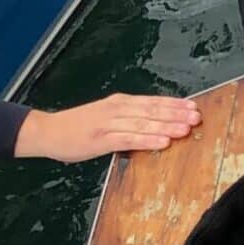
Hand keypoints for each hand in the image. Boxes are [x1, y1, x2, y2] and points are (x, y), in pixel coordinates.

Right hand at [12, 94, 200, 162]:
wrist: (46, 131)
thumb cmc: (79, 125)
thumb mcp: (107, 116)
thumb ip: (129, 117)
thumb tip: (158, 122)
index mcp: (119, 102)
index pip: (152, 101)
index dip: (174, 104)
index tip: (193, 106)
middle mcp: (116, 109)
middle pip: (151, 111)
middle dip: (176, 114)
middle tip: (197, 117)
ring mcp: (108, 124)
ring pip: (143, 124)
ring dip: (166, 126)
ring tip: (186, 129)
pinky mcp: (100, 139)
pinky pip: (128, 139)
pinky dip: (147, 140)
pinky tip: (163, 143)